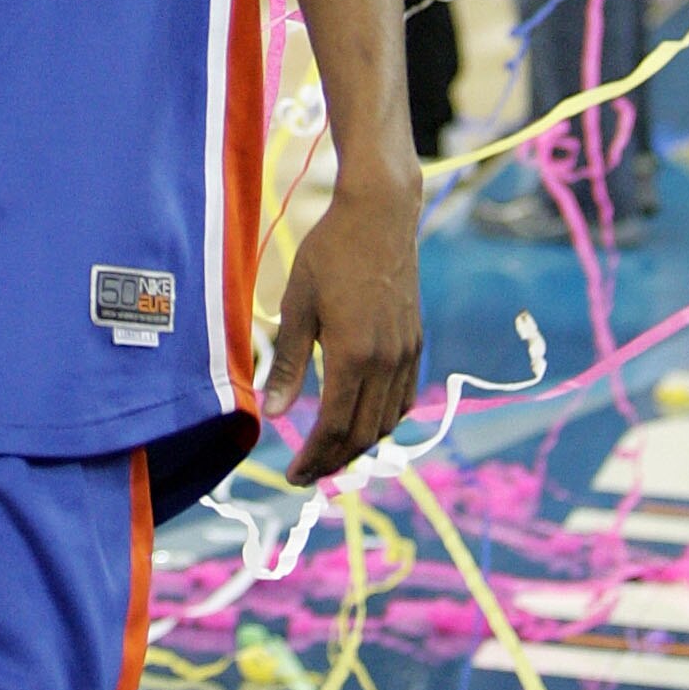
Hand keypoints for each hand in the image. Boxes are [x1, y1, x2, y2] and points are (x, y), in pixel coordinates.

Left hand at [261, 170, 422, 487]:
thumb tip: (273, 413)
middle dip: (333, 462)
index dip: (312, 458)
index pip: (334, 427)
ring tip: (329, 454)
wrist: (380, 215)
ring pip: (387, 422)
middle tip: (306, 474)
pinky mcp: (415, 341)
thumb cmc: (329, 253)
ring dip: (358, 446)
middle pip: (362, 434)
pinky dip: (382, 421)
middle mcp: (387, 361)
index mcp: (354, 355)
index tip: (291, 475)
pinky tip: (361, 421)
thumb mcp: (297, 304)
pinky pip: (403, 398)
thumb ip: (287, 362)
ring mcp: (406, 353)